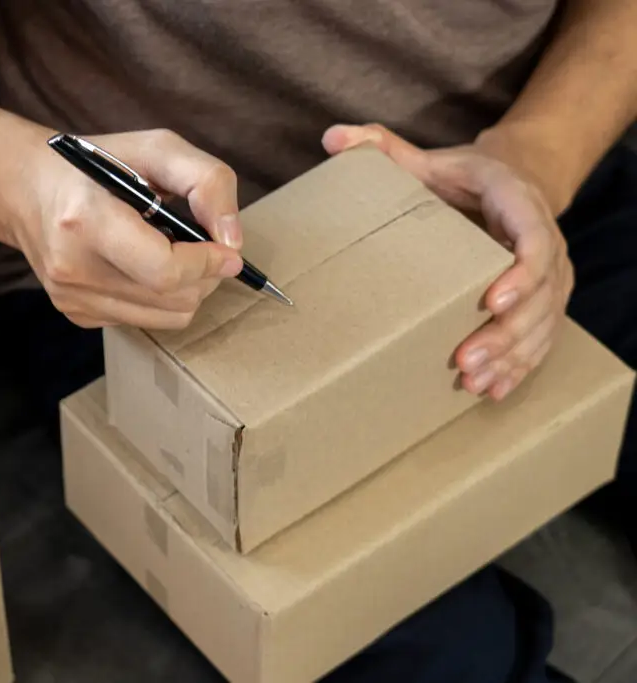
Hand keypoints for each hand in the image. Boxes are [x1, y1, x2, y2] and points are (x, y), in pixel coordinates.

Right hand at [9, 129, 243, 328]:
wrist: (25, 189)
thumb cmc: (93, 163)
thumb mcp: (156, 148)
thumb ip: (206, 182)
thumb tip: (232, 241)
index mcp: (86, 221)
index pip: (165, 271)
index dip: (207, 266)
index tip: (228, 253)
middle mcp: (72, 267)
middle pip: (173, 301)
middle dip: (205, 277)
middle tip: (205, 248)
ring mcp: (71, 297)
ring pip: (165, 319)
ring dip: (186, 290)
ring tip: (172, 253)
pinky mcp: (74, 314)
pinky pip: (142, 320)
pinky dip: (157, 297)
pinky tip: (141, 266)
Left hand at [322, 123, 574, 400]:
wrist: (510, 182)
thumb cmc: (461, 178)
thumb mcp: (425, 158)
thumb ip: (380, 146)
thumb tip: (331, 137)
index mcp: (518, 203)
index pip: (533, 238)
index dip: (520, 273)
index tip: (490, 300)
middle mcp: (544, 241)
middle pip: (540, 293)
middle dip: (506, 332)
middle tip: (465, 359)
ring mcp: (549, 276)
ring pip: (543, 323)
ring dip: (511, 356)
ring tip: (473, 382)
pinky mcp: (543, 301)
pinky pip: (540, 338)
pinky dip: (519, 366)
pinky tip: (493, 390)